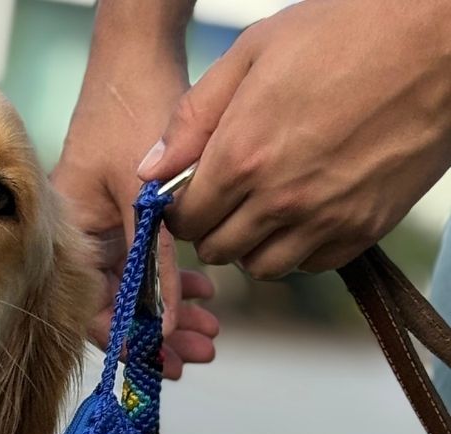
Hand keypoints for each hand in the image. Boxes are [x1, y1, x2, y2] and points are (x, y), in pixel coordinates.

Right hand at [52, 42, 218, 377]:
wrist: (136, 59)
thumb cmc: (130, 115)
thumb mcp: (146, 198)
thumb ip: (156, 265)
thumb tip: (168, 326)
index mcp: (66, 241)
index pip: (90, 311)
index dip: (127, 342)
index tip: (164, 363)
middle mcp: (79, 244)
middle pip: (115, 309)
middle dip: (160, 334)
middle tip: (200, 353)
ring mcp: (101, 234)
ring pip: (135, 292)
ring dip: (173, 312)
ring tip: (211, 332)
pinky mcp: (123, 222)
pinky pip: (145, 266)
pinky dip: (174, 282)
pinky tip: (204, 294)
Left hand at [139, 0, 450, 277]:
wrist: (443, 34)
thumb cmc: (348, 29)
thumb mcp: (253, 53)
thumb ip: (192, 118)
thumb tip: (149, 169)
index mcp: (242, 156)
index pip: (184, 222)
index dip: (181, 211)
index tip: (191, 195)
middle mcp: (279, 199)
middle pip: (217, 251)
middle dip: (212, 229)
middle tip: (227, 199)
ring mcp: (324, 219)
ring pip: (261, 267)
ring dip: (253, 244)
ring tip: (265, 205)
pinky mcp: (363, 229)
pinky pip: (311, 264)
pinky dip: (299, 248)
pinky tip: (305, 210)